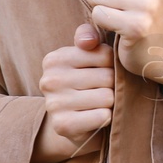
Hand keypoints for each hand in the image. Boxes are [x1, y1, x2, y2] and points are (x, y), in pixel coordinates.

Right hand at [31, 22, 113, 162]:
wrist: (72, 124)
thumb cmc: (85, 83)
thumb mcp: (85, 56)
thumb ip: (88, 36)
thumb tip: (89, 41)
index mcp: (54, 59)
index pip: (105, 54)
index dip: (111, 65)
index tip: (101, 72)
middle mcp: (50, 80)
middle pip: (107, 76)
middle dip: (112, 85)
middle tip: (102, 91)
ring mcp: (54, 104)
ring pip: (107, 97)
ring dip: (110, 103)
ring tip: (99, 104)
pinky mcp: (63, 126)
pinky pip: (102, 116)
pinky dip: (106, 118)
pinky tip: (96, 118)